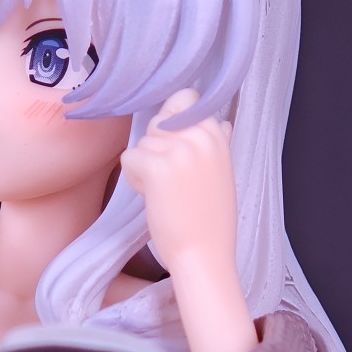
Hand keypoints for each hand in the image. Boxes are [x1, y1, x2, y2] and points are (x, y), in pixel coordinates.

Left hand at [119, 88, 236, 278]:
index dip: (170, 122)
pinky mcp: (159, 167)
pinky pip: (129, 158)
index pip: (185, 98)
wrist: (205, 254)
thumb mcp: (221, 172)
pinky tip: (153, 197)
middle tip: (171, 180)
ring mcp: (180, 149)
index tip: (174, 152)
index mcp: (217, 133)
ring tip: (166, 193)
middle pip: (157, 122)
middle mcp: (201, 135)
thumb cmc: (210, 219)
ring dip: (144, 167)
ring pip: (142, 143)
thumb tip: (220, 121)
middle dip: (155, 148)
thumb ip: (216, 143)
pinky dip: (134, 178)